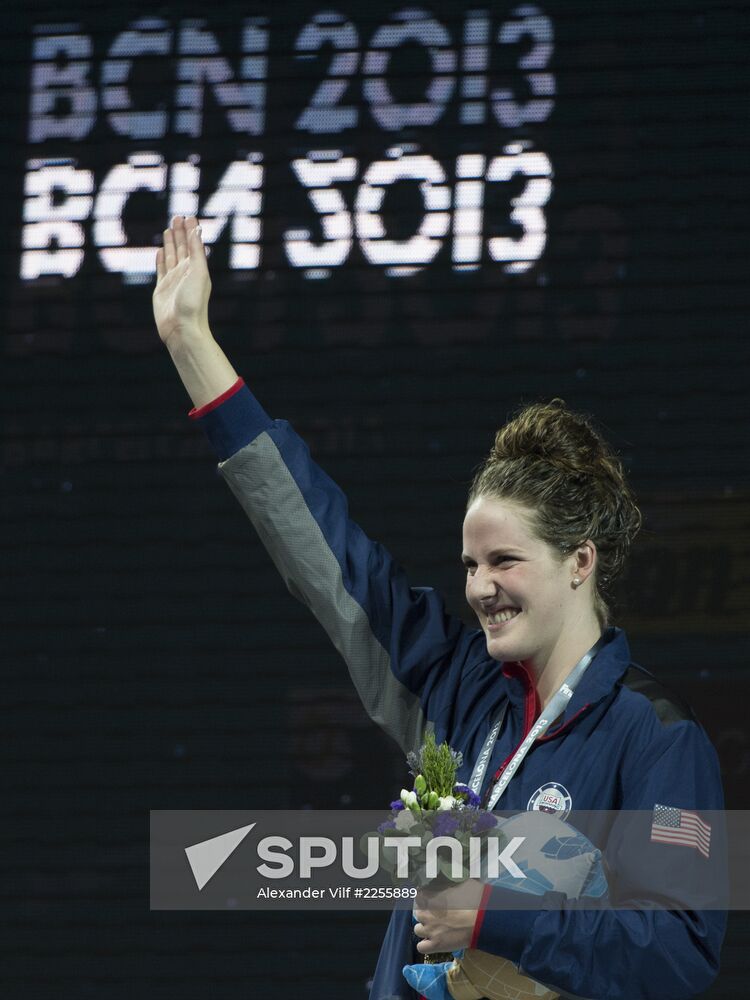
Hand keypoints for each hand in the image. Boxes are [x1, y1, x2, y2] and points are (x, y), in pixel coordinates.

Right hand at [153, 215, 211, 347]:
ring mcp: (173, 281)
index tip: (190, 216)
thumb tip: (197, 229)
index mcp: (196, 268)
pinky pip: (161, 270)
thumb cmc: (193, 303)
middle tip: (177, 217)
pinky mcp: (161, 290)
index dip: (191, 230)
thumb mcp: (198, 273)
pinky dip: (161, 259)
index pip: (193, 244)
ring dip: (170, 243)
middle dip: (180, 232)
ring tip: (169, 229)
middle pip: (182, 247)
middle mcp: (185, 273)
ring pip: (171, 256)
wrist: (182, 329)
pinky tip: (160, 252)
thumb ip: (197, 251)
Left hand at [413, 879, 484, 954]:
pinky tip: (433, 943)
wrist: (480, 921)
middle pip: (418, 913)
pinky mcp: (436, 945)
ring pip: (417, 930)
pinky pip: (421, 947)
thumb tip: (452, 880)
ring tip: (434, 929)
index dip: (424, 899)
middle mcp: (428, 913)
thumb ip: (452, 884)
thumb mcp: (462, 885)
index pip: (419, 896)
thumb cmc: (473, 902)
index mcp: (432, 898)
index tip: (430, 900)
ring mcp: (430, 930)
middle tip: (435, 916)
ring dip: (424, 929)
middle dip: (425, 914)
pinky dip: (425, 945)